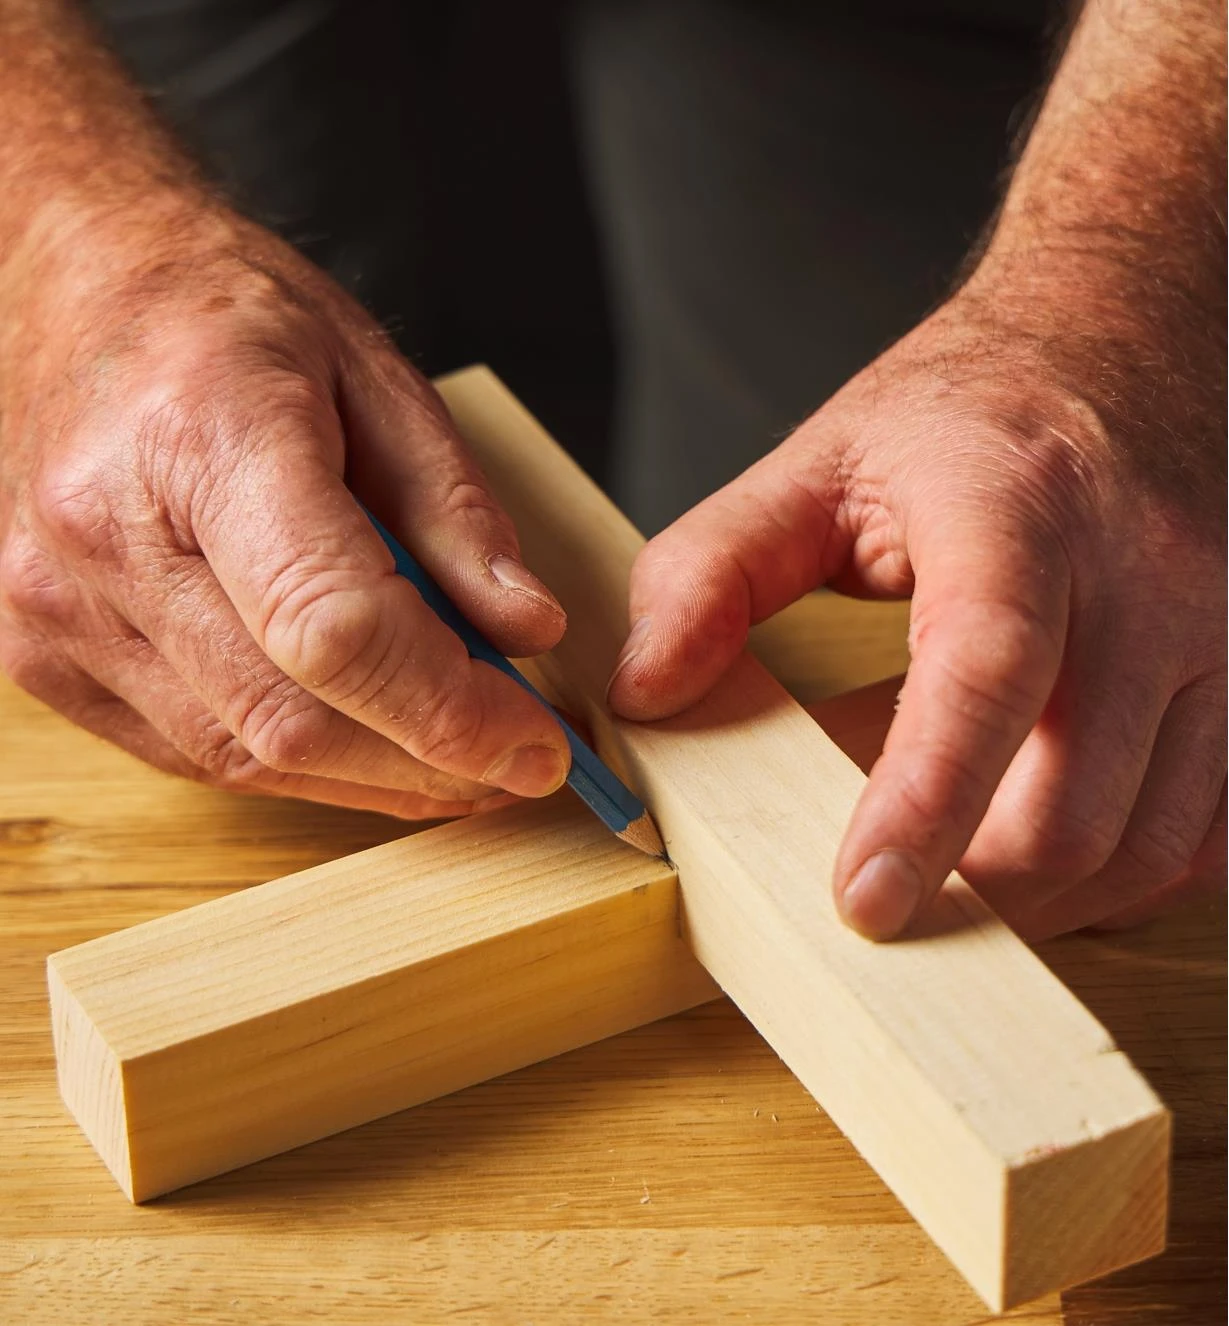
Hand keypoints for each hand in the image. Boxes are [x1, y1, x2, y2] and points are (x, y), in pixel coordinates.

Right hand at [0, 201, 570, 817]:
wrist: (69, 288)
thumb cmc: (221, 313)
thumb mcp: (374, 374)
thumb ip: (455, 511)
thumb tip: (525, 629)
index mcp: (203, 440)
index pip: (334, 628)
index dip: (448, 712)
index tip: (534, 745)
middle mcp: (109, 537)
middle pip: (292, 717)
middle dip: (429, 764)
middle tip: (516, 761)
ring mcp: (58, 606)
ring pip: (243, 756)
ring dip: (369, 778)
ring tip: (453, 755)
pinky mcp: (42, 652)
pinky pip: (190, 750)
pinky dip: (293, 762)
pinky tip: (361, 738)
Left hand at [606, 292, 1225, 939]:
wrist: (1126, 339)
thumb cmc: (967, 412)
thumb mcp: (815, 465)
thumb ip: (709, 571)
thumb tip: (644, 694)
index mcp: (1018, 512)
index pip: (987, 675)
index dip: (924, 804)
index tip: (860, 903)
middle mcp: (1146, 578)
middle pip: (1072, 805)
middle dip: (965, 888)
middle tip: (879, 888)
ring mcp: (1223, 636)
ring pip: (1146, 848)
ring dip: (1037, 900)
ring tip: (951, 866)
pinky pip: (1205, 839)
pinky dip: (1118, 877)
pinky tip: (1043, 841)